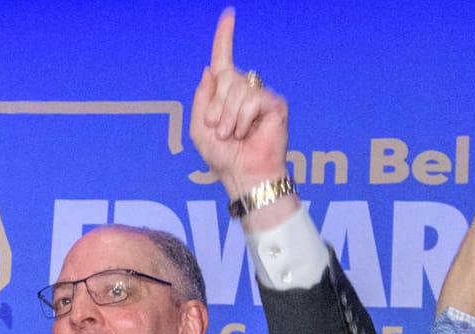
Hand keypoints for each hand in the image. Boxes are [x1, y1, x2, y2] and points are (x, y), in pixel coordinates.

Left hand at [190, 9, 289, 198]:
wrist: (243, 176)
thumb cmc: (223, 157)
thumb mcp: (199, 127)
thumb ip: (202, 96)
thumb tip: (211, 68)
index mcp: (226, 94)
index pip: (224, 59)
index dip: (225, 36)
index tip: (229, 14)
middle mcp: (245, 91)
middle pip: (225, 76)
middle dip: (216, 105)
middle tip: (220, 129)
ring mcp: (261, 97)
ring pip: (237, 89)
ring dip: (228, 116)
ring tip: (233, 135)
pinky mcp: (275, 105)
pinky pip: (252, 99)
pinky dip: (243, 118)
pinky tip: (247, 132)